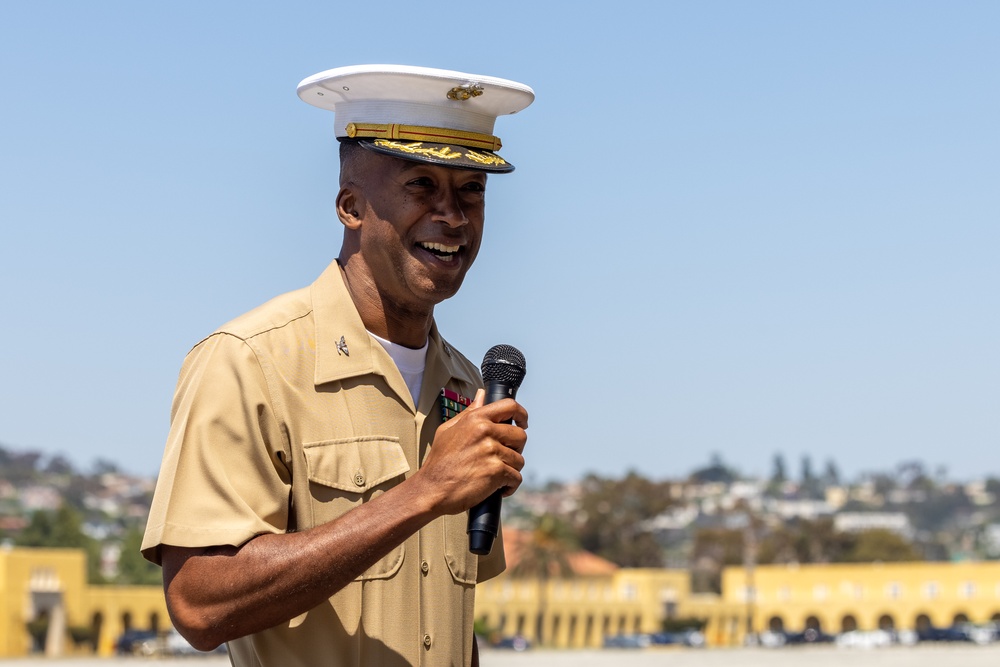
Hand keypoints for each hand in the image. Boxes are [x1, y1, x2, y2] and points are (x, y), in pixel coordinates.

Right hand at [414, 388, 527, 515]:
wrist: (432, 489)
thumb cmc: (439, 462)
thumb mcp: (447, 430)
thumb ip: (469, 412)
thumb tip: (481, 395)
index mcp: (475, 419)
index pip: (509, 406)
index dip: (521, 414)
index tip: (523, 423)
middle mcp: (485, 431)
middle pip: (520, 435)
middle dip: (516, 449)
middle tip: (503, 458)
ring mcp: (492, 451)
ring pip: (519, 459)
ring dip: (510, 470)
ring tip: (495, 476)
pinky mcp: (496, 471)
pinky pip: (516, 477)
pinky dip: (510, 486)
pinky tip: (498, 488)